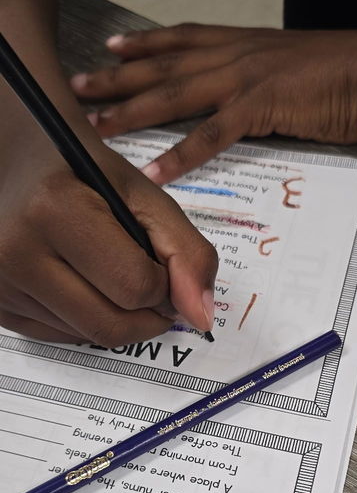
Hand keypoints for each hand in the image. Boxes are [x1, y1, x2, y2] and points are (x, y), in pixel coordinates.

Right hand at [0, 131, 216, 343]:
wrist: (10, 154)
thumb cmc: (76, 166)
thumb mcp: (139, 191)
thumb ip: (184, 250)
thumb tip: (201, 316)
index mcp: (54, 209)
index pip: (135, 287)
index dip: (164, 283)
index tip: (160, 262)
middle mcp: (15, 250)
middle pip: (111, 325)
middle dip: (146, 313)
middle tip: (149, 283)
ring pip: (87, 338)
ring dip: (116, 317)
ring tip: (109, 271)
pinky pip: (60, 338)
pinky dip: (86, 320)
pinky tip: (81, 282)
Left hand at [70, 23, 356, 183]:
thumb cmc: (343, 75)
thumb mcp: (294, 67)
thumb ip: (264, 78)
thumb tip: (249, 97)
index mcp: (245, 44)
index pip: (183, 39)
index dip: (145, 43)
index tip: (112, 48)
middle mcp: (236, 55)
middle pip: (164, 65)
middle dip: (118, 77)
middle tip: (80, 87)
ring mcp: (245, 79)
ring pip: (175, 94)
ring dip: (133, 111)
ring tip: (98, 126)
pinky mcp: (260, 107)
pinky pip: (210, 135)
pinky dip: (180, 154)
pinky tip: (154, 171)